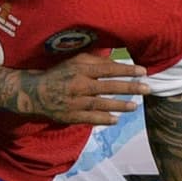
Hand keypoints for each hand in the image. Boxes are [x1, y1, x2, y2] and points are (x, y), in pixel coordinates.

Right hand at [18, 52, 149, 124]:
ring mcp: (75, 102)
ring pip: (102, 104)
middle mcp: (79, 85)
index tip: (143, 71)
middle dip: (130, 88)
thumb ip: (93, 61)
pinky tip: (116, 120)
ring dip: (120, 105)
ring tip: (135, 106)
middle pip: (109, 87)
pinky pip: (91, 118)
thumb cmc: (57, 74)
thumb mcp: (72, 61)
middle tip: (147, 89)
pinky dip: (104, 120)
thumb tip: (115, 61)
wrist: (34, 93)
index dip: (126, 70)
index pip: (108, 69)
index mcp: (80, 70)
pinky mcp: (71, 116)